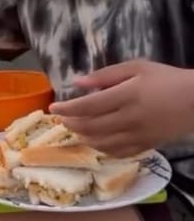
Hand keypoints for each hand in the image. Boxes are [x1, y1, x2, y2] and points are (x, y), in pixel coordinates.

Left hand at [48, 59, 193, 156]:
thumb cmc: (166, 79)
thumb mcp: (137, 68)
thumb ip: (106, 75)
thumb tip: (78, 82)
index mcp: (127, 96)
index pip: (88, 106)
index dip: (67, 109)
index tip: (53, 108)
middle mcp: (131, 118)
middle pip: (91, 127)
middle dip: (71, 124)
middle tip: (62, 119)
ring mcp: (139, 135)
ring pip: (102, 143)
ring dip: (83, 137)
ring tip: (75, 129)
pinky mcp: (147, 145)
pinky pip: (119, 152)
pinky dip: (102, 149)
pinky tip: (95, 141)